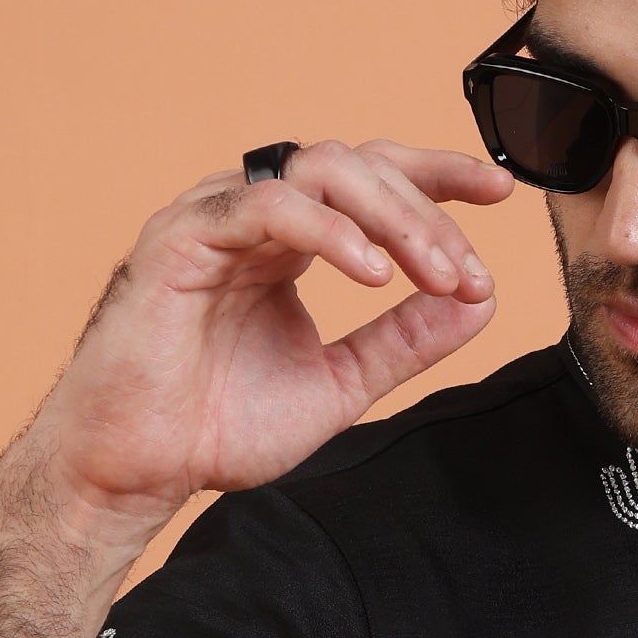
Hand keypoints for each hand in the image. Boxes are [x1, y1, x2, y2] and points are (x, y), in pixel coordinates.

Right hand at [40, 138, 513, 521]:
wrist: (135, 472)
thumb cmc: (214, 427)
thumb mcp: (338, 383)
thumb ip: (403, 341)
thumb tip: (478, 301)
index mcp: (287, 241)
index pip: (372, 179)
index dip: (438, 177)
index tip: (501, 193)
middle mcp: (251, 216)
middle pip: (356, 165)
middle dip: (427, 212)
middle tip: (466, 273)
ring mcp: (214, 220)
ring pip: (318, 171)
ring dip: (391, 217)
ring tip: (432, 275)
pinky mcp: (180, 239)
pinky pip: (266, 206)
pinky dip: (328, 232)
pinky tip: (372, 275)